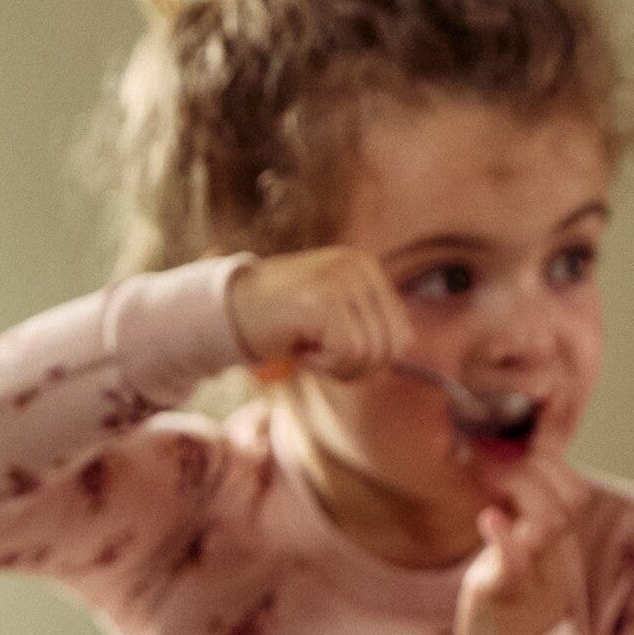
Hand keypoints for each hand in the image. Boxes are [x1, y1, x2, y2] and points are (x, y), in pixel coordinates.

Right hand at [225, 246, 410, 381]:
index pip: (401, 335)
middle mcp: (356, 267)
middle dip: (357, 367)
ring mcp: (340, 281)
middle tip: (323, 361)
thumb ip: (368, 322)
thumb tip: (406, 344)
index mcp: (364, 267)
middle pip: (391, 346)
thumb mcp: (332, 313)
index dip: (370, 360)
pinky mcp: (322, 300)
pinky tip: (303, 353)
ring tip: (311, 355)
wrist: (227, 310)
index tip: (333, 354)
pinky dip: (326, 365)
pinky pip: (348, 352)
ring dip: (340, 368)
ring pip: (370, 352)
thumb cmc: (280, 319)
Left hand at [455, 454, 587, 634]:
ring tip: (486, 475)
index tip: (510, 438)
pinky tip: (488, 518)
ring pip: (552, 525)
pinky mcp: (504, 598)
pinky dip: (506, 540)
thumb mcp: (512, 551)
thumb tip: (493, 462)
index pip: (571, 488)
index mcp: (554, 540)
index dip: (548, 457)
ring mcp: (533, 576)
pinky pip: (517, 568)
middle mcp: (552, 555)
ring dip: (521, 492)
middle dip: (537, 468)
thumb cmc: (501, 598)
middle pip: (570, 500)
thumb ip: (513, 515)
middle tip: (491, 453)